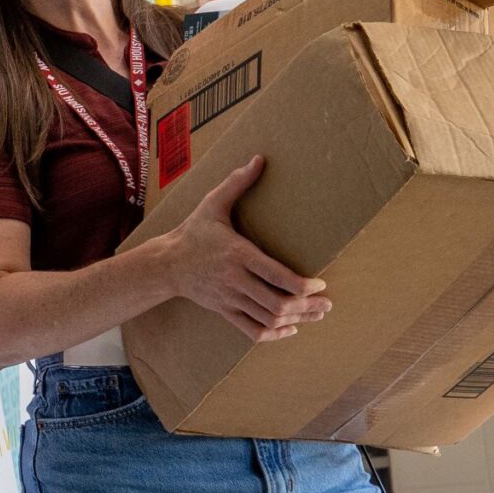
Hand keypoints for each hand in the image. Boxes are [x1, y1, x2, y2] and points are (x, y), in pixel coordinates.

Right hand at [154, 154, 331, 343]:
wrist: (166, 264)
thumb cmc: (194, 232)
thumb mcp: (212, 203)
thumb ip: (237, 183)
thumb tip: (259, 159)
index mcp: (237, 254)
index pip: (276, 276)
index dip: (302, 285)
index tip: (319, 282)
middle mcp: (235, 280)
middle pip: (276, 303)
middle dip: (307, 306)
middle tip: (327, 302)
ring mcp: (229, 299)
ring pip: (268, 318)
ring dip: (297, 319)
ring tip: (317, 314)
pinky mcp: (224, 311)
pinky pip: (251, 331)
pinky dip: (274, 334)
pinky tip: (290, 328)